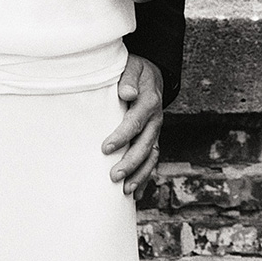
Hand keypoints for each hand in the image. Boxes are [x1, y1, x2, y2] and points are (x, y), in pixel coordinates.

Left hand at [102, 54, 163, 198]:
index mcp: (149, 101)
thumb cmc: (134, 70)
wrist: (151, 73)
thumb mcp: (132, 67)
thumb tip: (127, 93)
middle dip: (130, 162)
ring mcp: (156, 130)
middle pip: (145, 145)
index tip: (105, 148)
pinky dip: (146, 177)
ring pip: (152, 156)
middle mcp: (155, 119)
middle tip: (113, 176)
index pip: (135, 122)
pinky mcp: (153, 138)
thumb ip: (128, 79)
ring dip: (140, 174)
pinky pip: (152, 160)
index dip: (122, 136)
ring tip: (126, 190)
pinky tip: (136, 193)